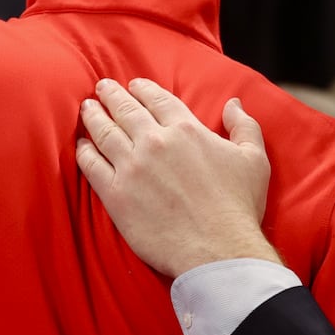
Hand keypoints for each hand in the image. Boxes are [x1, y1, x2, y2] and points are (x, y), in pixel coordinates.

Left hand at [75, 78, 277, 276]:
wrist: (218, 249)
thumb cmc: (239, 207)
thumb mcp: (254, 159)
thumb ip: (244, 126)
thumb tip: (233, 103)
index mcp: (186, 130)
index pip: (157, 99)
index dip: (142, 89)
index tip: (133, 85)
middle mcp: (155, 142)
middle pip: (126, 110)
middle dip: (111, 95)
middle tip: (102, 87)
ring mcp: (132, 167)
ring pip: (104, 132)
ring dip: (93, 116)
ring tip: (86, 107)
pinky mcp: (116, 194)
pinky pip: (92, 166)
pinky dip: (84, 151)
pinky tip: (81, 145)